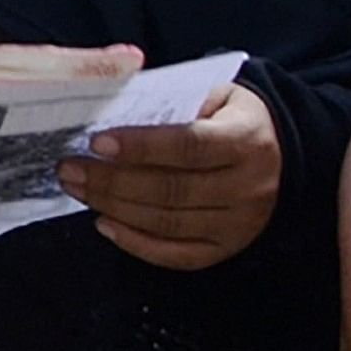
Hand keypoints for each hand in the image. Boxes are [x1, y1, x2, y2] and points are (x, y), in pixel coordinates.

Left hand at [57, 81, 279, 268]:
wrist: (280, 154)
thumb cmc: (228, 118)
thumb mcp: (213, 95)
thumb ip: (172, 101)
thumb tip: (111, 105)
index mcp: (247, 141)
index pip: (190, 146)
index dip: (141, 146)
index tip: (97, 142)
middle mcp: (249, 187)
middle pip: (172, 190)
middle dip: (112, 180)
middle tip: (69, 168)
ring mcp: (240, 224)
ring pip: (168, 223)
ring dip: (114, 207)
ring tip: (77, 189)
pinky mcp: (226, 248)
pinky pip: (177, 255)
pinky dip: (136, 243)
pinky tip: (104, 223)